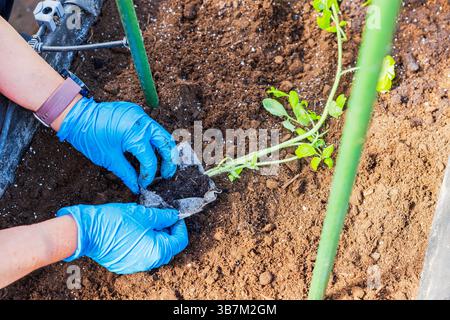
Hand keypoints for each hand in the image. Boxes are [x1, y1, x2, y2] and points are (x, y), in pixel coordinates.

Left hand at [57, 97, 176, 192]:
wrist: (77, 115)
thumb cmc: (89, 136)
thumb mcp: (109, 159)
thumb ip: (127, 173)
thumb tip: (136, 186)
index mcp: (134, 134)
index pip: (150, 159)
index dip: (149, 174)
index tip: (145, 184)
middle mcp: (141, 122)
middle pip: (166, 143)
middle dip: (169, 161)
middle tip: (166, 175)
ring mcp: (140, 114)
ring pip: (162, 133)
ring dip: (164, 150)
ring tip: (163, 164)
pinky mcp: (137, 112)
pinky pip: (152, 127)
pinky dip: (155, 140)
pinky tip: (152, 151)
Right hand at [57, 203, 187, 273]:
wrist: (87, 231)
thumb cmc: (115, 222)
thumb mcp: (145, 214)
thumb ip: (163, 216)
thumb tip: (174, 216)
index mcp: (157, 252)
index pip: (180, 240)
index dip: (179, 225)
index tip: (174, 215)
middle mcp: (147, 263)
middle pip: (167, 246)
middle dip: (167, 229)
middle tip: (160, 215)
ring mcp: (134, 265)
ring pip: (153, 249)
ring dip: (154, 235)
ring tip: (146, 220)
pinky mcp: (124, 263)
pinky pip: (140, 252)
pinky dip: (143, 241)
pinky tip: (135, 228)